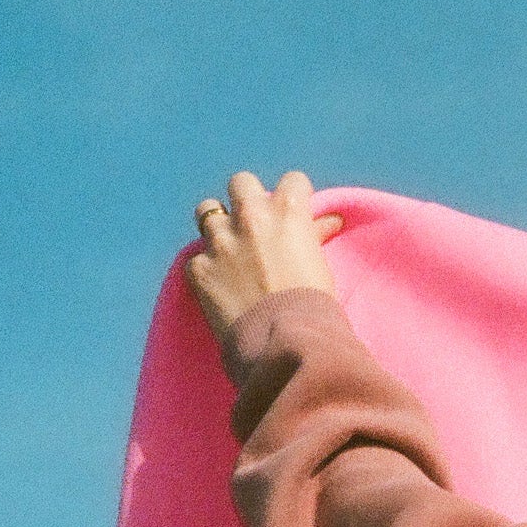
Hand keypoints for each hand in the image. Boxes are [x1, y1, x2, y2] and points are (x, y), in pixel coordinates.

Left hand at [184, 170, 343, 340]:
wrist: (284, 344)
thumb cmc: (313, 308)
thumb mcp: (321, 265)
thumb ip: (315, 236)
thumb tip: (329, 220)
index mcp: (287, 212)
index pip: (292, 181)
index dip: (294, 196)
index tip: (293, 213)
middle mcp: (250, 217)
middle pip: (241, 182)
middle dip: (246, 199)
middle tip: (254, 224)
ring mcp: (220, 241)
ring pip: (207, 210)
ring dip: (218, 226)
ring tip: (228, 249)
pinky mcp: (199, 269)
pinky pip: (196, 259)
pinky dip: (207, 270)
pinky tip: (220, 287)